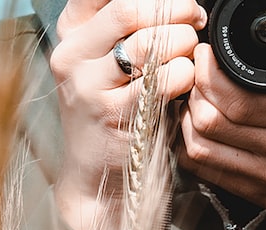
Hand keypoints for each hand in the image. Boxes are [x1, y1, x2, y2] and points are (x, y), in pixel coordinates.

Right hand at [51, 0, 206, 229]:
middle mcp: (72, 56)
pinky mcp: (113, 115)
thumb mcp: (104, 65)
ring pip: (148, 42)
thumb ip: (126, 31)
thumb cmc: (111, 116)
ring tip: (189, 54)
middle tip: (193, 21)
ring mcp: (89, 87)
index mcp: (71, 35)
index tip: (175, 4)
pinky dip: (183, 75)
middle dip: (173, 11)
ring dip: (181, 43)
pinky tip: (184, 83)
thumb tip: (175, 5)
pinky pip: (162, 80)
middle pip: (129, 9)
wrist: (94, 175)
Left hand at [178, 0, 265, 229]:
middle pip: (211, 117)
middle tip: (200, 67)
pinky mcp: (252, 192)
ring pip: (200, 144)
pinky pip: (203, 169)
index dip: (210, 71)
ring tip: (197, 93)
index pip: (238, 95)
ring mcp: (264, 175)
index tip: (210, 51)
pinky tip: (198, 125)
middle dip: (195, 85)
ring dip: (188, 114)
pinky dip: (191, 144)